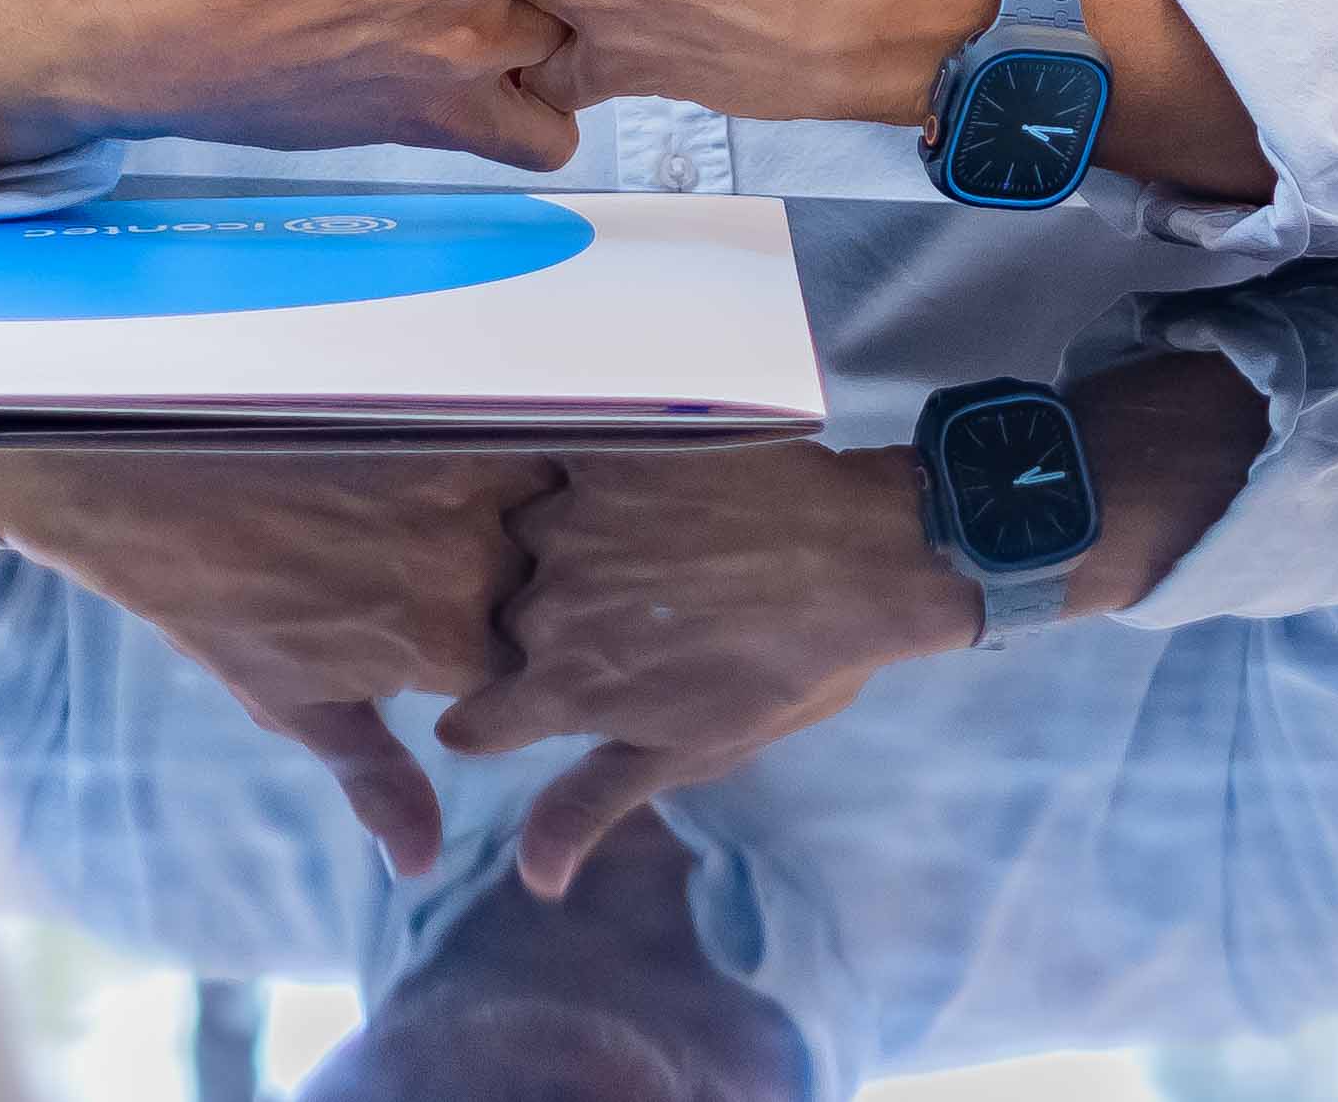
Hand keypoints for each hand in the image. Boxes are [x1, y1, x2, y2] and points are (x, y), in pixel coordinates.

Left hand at [0, 441, 560, 875]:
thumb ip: (379, 782)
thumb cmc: (223, 608)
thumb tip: (420, 865)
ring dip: (544, 525)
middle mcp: (474, 576)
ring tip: (484, 523)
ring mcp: (468, 497)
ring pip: (559, 518)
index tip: (506, 654)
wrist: (158, 490)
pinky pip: (529, 453)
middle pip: (563, 593)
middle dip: (548, 594)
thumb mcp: (300, 708)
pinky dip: (525, 466)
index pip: (547, 676)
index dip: (533, 669)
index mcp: (448, 652)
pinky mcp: (452, 432)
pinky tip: (481, 470)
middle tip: (492, 580)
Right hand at [443, 438, 972, 888]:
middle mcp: (546, 609)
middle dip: (548, 622)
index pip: (474, 719)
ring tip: (651, 548)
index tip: (545, 698)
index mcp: (561, 691)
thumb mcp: (690, 750)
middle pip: (503, 622)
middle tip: (636, 612)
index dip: (504, 713)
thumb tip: (534, 880)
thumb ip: (594, 803)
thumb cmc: (786, 669)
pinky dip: (594, 482)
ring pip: (527, 542)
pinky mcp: (606, 458)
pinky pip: (564, 470)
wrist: (863, 558)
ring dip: (568, 547)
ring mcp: (573, 526)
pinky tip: (655, 493)